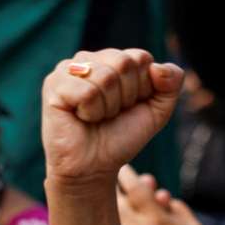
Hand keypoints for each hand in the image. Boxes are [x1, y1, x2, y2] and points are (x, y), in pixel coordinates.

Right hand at [42, 49, 181, 188]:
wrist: (95, 167)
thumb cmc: (122, 137)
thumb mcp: (157, 110)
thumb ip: (171, 83)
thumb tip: (157, 67)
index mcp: (112, 59)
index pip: (141, 57)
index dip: (142, 88)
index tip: (129, 106)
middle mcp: (89, 59)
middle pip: (124, 63)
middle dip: (126, 97)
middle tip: (111, 114)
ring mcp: (68, 69)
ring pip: (106, 77)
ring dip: (108, 107)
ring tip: (96, 117)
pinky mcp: (53, 85)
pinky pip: (86, 92)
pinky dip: (91, 112)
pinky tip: (81, 118)